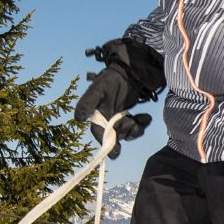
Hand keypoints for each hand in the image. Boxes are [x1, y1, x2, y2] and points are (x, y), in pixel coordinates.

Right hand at [76, 38, 163, 156]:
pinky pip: (137, 127)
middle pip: (116, 135)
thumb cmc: (111, 78)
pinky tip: (146, 116)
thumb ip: (88, 102)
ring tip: (143, 118)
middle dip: (126, 131)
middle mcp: (107, 119)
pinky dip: (143, 123)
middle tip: (133, 120)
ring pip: (128, 133)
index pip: (100, 133)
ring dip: (136, 129)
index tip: (116, 153)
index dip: (107, 144)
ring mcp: (120, 119)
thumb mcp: (99, 89)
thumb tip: (78, 119)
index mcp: (97, 115)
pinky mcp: (131, 116)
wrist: (129, 70)